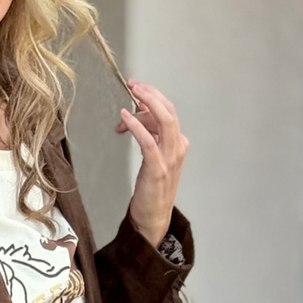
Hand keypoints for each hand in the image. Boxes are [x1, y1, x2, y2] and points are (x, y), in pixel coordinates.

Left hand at [117, 80, 187, 248]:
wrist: (153, 217)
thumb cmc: (151, 188)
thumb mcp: (152, 157)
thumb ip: (149, 135)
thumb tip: (137, 112)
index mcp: (178, 143)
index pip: (168, 112)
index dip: (152, 98)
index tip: (136, 90)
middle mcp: (178, 148)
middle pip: (168, 111)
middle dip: (151, 94)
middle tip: (133, 84)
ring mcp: (170, 159)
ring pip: (164, 121)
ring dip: (147, 104)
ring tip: (130, 96)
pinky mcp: (158, 169)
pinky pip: (148, 141)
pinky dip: (137, 126)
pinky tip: (124, 118)